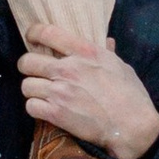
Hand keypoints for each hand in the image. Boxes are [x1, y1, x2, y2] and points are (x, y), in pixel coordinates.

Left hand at [18, 25, 158, 158]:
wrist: (132, 125)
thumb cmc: (131, 95)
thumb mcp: (121, 66)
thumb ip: (108, 53)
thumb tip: (107, 42)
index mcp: (85, 52)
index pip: (47, 33)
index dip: (33, 33)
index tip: (31, 37)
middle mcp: (69, 69)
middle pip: (27, 61)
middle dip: (27, 66)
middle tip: (34, 72)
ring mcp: (60, 92)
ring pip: (26, 85)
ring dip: (32, 90)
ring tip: (41, 93)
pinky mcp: (56, 113)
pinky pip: (30, 106)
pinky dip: (35, 108)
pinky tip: (44, 108)